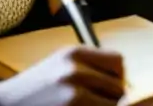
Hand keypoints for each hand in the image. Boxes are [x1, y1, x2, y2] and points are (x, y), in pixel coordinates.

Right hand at [0, 46, 124, 105]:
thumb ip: (89, 67)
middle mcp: (75, 69)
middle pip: (118, 87)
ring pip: (112, 105)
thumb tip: (122, 81)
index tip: (108, 88)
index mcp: (74, 53)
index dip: (116, 78)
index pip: (118, 62)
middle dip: (110, 99)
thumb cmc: (30, 91)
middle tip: (92, 102)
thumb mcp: (59, 66)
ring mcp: (72, 93)